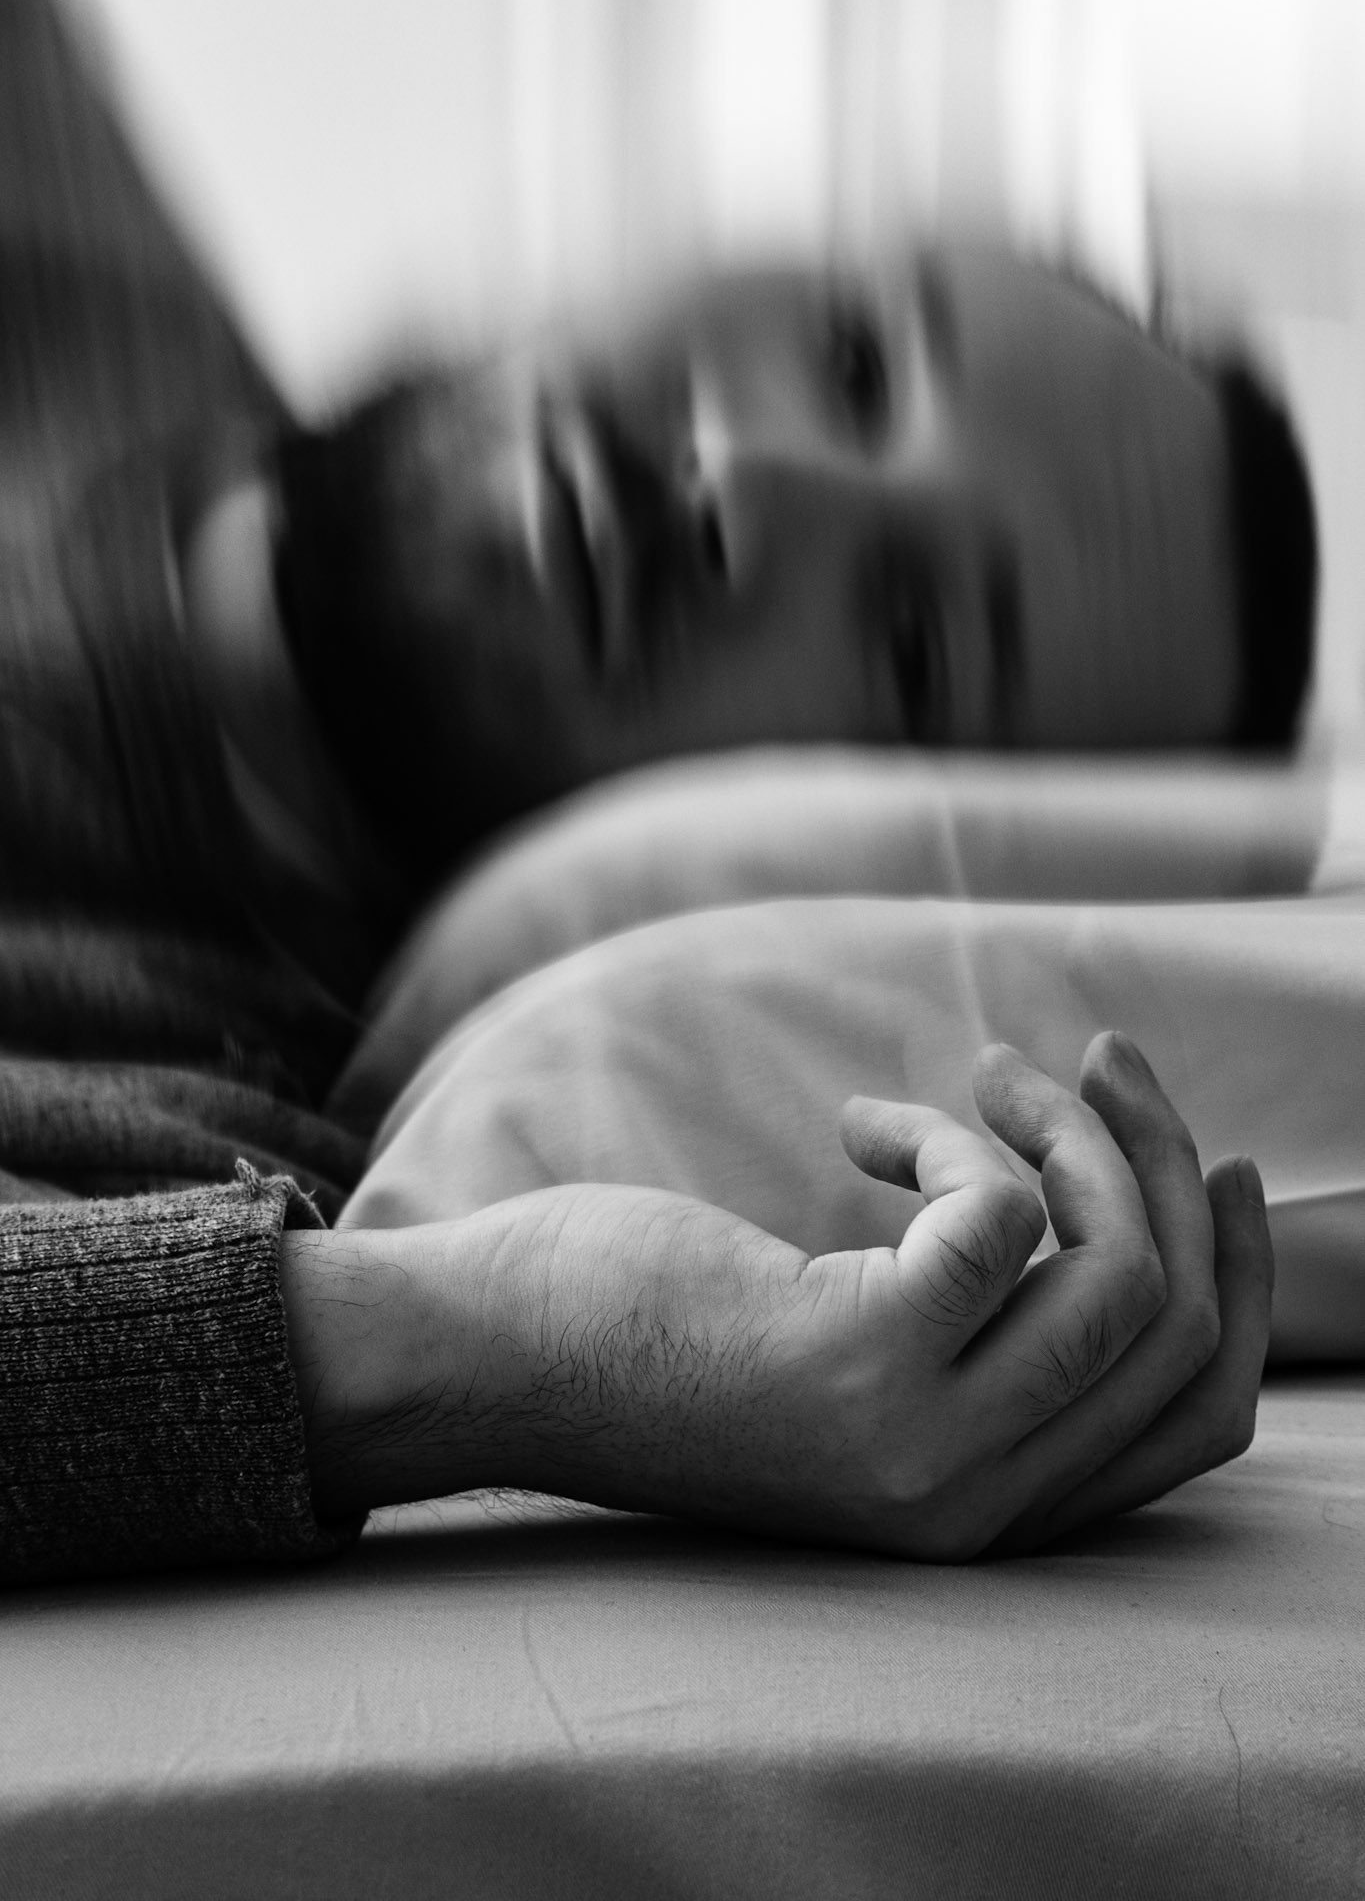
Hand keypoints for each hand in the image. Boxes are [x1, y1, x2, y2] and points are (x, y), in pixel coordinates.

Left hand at [284, 1031, 1271, 1557]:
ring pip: (1121, 1273)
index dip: (1241, 1286)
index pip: (1200, 1420)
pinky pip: (1000, 1212)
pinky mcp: (865, 1355)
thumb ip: (976, 1333)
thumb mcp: (855, 1358)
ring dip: (1081, 1135)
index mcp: (987, 1511)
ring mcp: (924, 1442)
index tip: (1218, 1169)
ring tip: (999, 1068)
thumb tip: (1101, 1200)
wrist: (493, 1364)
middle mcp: (975, 1502)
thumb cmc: (658, 1335)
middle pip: (1178, 1331)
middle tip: (1111, 1062)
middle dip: (1167, 1170)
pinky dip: (953, 1137)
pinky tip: (859, 1126)